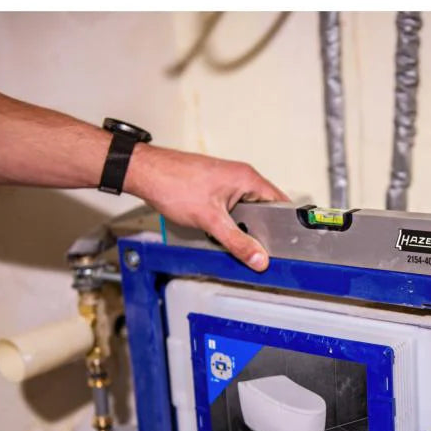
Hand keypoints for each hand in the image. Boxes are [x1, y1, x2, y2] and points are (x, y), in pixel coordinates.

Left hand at [126, 145, 288, 270]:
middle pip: (264, 209)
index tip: (285, 243)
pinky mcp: (215, 188)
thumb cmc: (173, 183)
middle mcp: (241, 177)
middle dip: (259, 229)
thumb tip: (259, 258)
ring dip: (240, 226)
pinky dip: (226, 222)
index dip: (285, 225)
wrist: (145, 172)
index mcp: (247, 178)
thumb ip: (238, 242)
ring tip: (228, 235)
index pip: (280, 203)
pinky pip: (230, 209)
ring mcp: (227, 182)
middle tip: (252, 246)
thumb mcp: (211, 221)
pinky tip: (215, 229)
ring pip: (245, 211)